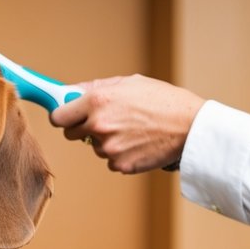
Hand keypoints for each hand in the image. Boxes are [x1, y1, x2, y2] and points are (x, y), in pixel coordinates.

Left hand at [49, 74, 203, 173]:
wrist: (191, 127)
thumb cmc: (163, 101)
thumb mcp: (129, 83)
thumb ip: (95, 88)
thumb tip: (69, 91)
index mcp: (98, 101)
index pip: (58, 116)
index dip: (62, 116)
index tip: (66, 116)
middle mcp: (99, 125)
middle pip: (70, 134)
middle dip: (82, 128)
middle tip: (105, 121)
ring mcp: (109, 148)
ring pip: (94, 147)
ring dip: (106, 140)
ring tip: (132, 129)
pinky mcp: (120, 165)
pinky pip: (110, 160)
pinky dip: (121, 154)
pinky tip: (138, 143)